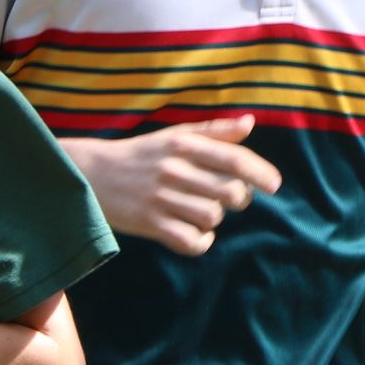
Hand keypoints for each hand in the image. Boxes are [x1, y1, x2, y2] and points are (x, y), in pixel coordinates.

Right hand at [66, 116, 282, 255]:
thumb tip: (249, 123)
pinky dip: (199, 242)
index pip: (233, 157)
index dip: (260, 172)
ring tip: (200, 212)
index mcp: (182, 143)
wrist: (90, 175)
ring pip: (213, 217)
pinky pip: (191, 241)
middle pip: (230, 192)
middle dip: (238, 198)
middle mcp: (173, 169)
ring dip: (214, 219)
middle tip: (227, 197)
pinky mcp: (149, 224)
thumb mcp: (174, 136)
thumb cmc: (140, 155)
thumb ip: (213, 131)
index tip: (274, 185)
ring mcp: (160, 198)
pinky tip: (193, 233)